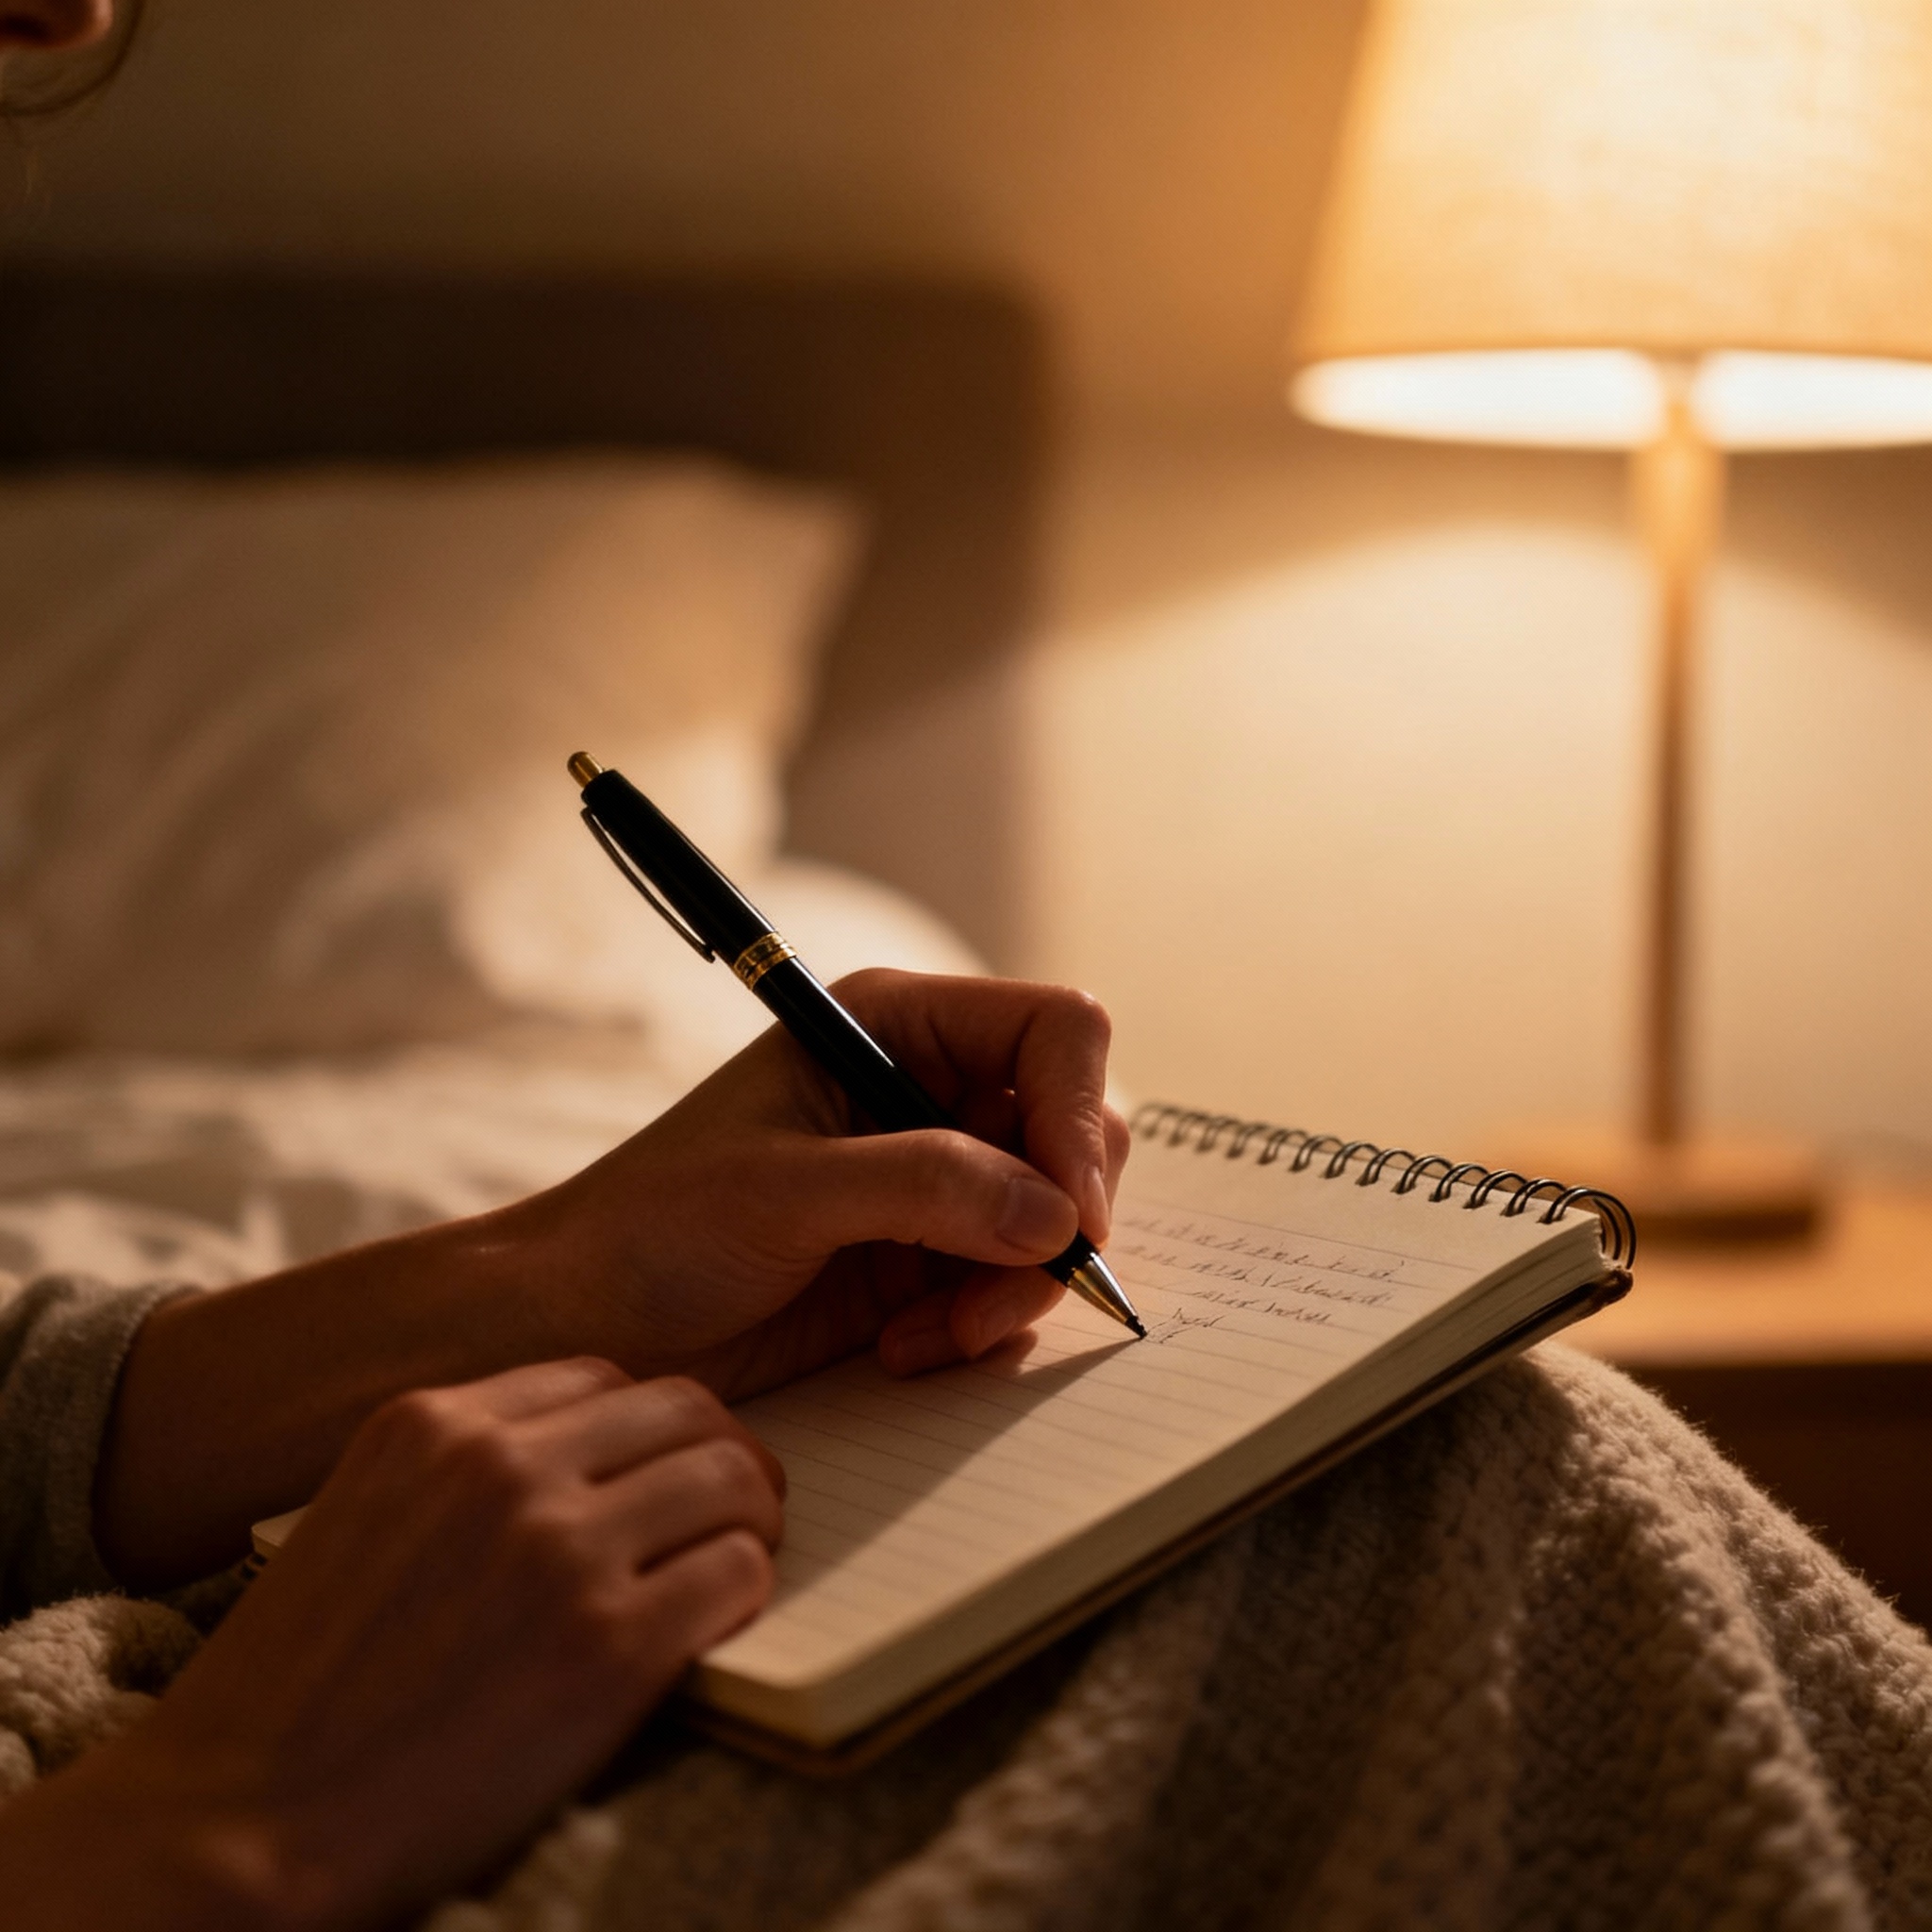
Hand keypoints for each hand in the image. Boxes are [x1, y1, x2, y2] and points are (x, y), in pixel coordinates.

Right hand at [3, 1358, 782, 1931]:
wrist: (236, 1829)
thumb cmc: (295, 1691)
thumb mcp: (360, 1517)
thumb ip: (462, 1469)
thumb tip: (593, 1455)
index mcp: (434, 1423)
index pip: (605, 1377)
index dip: (646, 1429)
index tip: (660, 1474)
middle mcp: (502, 1466)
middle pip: (685, 1410)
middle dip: (721, 1456)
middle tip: (732, 1510)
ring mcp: (559, 1551)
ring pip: (730, 1477)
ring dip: (748, 1519)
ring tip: (733, 1563)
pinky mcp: (609, 1646)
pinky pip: (736, 1573)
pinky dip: (746, 1590)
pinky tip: (716, 1624)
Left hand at [497, 970, 1131, 1396]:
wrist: (588, 1324)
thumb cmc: (654, 1227)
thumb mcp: (785, 1193)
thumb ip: (925, 1188)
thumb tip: (1057, 1216)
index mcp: (895, 1025)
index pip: (1054, 1032)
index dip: (1080, 1116)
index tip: (1069, 1215)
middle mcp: (929, 1089)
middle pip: (1077, 1130)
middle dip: (1053, 1223)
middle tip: (991, 1298)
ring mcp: (936, 1177)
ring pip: (1057, 1219)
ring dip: (1012, 1290)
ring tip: (931, 1337)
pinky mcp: (929, 1256)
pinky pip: (1013, 1284)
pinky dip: (980, 1326)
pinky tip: (901, 1348)